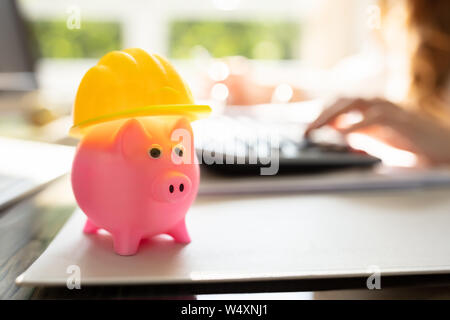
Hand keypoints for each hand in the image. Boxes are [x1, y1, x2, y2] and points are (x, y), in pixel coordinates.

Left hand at [305, 97, 449, 164]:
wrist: (441, 147)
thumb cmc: (408, 144)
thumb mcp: (375, 140)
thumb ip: (356, 136)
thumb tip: (334, 136)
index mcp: (369, 107)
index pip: (338, 104)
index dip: (318, 112)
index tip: (302, 126)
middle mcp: (376, 103)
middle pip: (340, 100)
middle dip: (319, 114)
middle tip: (304, 131)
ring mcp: (387, 108)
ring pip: (352, 103)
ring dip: (330, 115)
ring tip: (314, 129)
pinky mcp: (398, 119)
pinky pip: (372, 118)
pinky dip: (355, 125)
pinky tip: (342, 134)